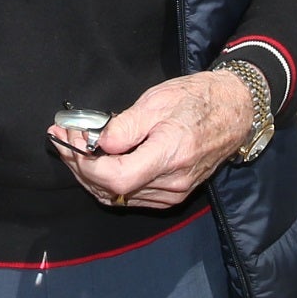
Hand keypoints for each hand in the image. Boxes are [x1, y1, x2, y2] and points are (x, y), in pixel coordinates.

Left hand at [47, 71, 253, 209]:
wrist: (234, 111)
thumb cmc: (198, 99)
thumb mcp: (158, 100)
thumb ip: (126, 124)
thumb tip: (98, 142)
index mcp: (171, 155)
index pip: (117, 178)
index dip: (86, 165)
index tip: (70, 140)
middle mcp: (172, 183)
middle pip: (112, 191)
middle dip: (79, 166)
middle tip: (62, 138)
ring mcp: (173, 193)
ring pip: (117, 197)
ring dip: (89, 174)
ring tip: (73, 146)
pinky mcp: (172, 195)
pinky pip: (130, 197)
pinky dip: (107, 181)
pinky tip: (96, 160)